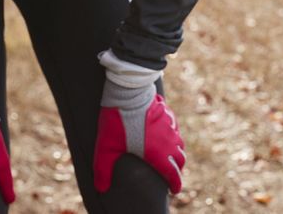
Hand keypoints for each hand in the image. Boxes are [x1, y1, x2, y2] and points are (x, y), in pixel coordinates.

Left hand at [93, 50, 185, 193]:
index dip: (175, 185)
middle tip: (172, 173)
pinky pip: (175, 127)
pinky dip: (173, 134)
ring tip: (169, 155)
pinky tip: (166, 132)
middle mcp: (169, 141)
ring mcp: (170, 126)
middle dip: (178, 168)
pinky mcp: (167, 113)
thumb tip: (101, 188)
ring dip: (177, 151)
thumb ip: (103, 170)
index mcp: (158, 154)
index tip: (174, 191)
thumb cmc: (117, 121)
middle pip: (180, 159)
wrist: (127, 91)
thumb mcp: (106, 148)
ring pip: (180, 143)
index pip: (172, 174)